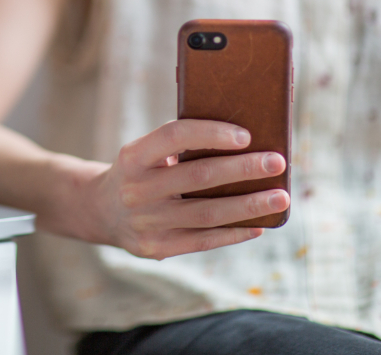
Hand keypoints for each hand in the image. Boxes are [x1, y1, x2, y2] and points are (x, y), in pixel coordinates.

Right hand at [83, 119, 288, 259]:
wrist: (100, 210)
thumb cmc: (140, 172)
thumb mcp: (145, 153)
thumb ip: (179, 149)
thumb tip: (244, 145)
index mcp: (133, 156)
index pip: (174, 136)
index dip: (211, 133)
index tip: (246, 135)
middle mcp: (136, 189)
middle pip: (198, 177)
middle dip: (243, 169)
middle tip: (277, 162)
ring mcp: (145, 222)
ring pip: (206, 213)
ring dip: (249, 205)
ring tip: (280, 197)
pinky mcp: (154, 248)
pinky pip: (202, 241)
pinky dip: (234, 233)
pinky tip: (259, 225)